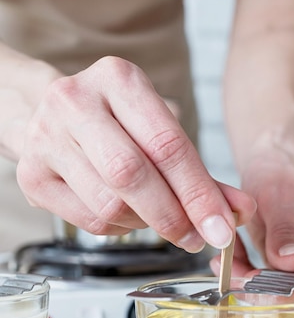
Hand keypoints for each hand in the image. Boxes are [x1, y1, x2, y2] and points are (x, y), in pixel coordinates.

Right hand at [16, 56, 255, 250]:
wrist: (44, 112)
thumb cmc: (114, 123)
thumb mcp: (158, 130)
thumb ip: (199, 172)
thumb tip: (238, 211)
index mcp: (118, 79)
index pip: (167, 144)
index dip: (199, 193)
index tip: (222, 227)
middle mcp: (76, 101)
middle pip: (132, 175)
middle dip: (173, 216)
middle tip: (195, 238)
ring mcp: (47, 138)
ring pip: (110, 204)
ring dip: (145, 224)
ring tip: (156, 217)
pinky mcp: (31, 176)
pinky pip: (90, 221)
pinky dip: (120, 229)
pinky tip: (127, 215)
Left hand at [210, 149, 293, 304]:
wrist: (278, 168)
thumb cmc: (281, 173)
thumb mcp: (277, 195)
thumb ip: (285, 230)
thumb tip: (293, 264)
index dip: (293, 293)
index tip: (254, 282)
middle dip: (267, 286)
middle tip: (228, 268)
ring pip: (292, 294)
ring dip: (255, 281)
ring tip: (228, 259)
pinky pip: (282, 288)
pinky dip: (255, 277)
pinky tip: (236, 259)